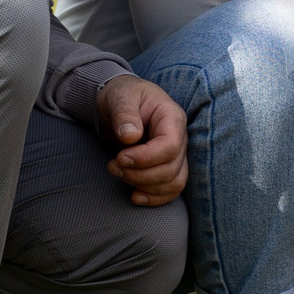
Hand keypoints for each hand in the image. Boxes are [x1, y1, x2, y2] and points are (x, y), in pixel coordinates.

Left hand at [95, 74, 186, 205]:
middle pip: (171, 168)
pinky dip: (155, 198)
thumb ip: (124, 113)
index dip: (146, 158)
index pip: (170, 146)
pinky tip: (134, 197)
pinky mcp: (168, 167)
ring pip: (174, 183)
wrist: (122, 102)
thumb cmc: (123, 95)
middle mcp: (179, 138)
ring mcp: (176, 154)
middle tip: (113, 165)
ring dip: (145, 186)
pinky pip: (171, 190)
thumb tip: (131, 137)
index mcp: (172, 117)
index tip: (121, 157)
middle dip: (139, 174)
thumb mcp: (119, 96)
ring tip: (118, 173)